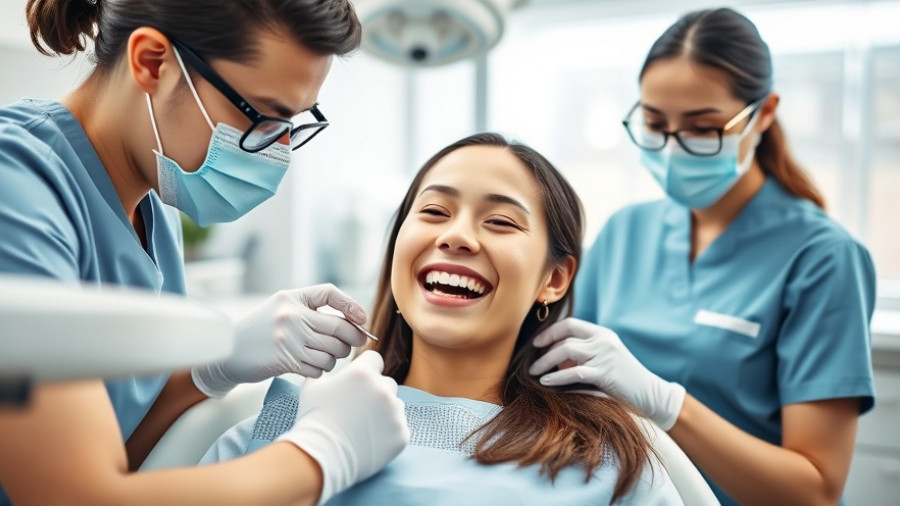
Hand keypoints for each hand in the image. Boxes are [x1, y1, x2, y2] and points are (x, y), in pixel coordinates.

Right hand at [192, 284, 369, 397]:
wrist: (227, 353)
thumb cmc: (260, 331)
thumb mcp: (281, 308)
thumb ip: (311, 310)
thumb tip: (353, 322)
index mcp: (291, 298)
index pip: (330, 293)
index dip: (352, 306)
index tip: (362, 319)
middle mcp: (292, 316)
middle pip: (340, 327)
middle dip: (354, 338)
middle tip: (354, 344)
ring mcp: (289, 339)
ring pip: (333, 351)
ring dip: (336, 358)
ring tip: (327, 357)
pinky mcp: (286, 361)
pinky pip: (320, 368)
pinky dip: (321, 370)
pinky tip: (312, 367)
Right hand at [277, 350, 409, 503]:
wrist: (320, 457)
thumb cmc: (314, 420)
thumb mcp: (312, 387)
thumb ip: (326, 372)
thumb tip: (328, 367)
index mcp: (363, 373)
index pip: (375, 360)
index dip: (366, 369)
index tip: (358, 382)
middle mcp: (383, 389)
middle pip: (387, 383)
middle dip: (375, 392)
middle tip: (358, 408)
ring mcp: (395, 413)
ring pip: (394, 405)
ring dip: (383, 412)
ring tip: (362, 426)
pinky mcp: (401, 434)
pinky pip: (398, 427)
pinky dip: (388, 432)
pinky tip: (370, 439)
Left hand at [529, 318, 685, 429]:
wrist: (650, 395)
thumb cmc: (623, 380)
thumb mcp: (604, 360)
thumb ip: (583, 355)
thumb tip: (552, 358)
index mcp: (603, 334)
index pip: (571, 324)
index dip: (551, 332)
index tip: (536, 343)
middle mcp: (604, 341)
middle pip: (565, 338)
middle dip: (544, 350)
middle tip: (530, 363)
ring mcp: (605, 356)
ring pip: (566, 352)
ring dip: (546, 362)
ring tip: (533, 373)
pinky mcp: (606, 374)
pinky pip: (575, 372)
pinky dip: (557, 377)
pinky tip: (546, 382)